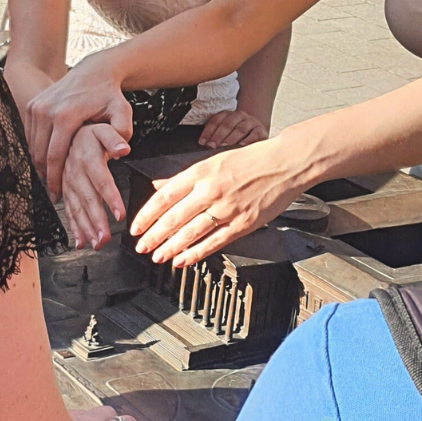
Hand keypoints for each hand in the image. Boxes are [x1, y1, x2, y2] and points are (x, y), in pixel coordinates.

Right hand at [24, 53, 132, 198]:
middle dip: (45, 176)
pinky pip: (30, 135)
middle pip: (40, 154)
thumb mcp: (122, 111)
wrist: (94, 70)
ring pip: (32, 145)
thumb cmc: (109, 94)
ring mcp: (37, 106)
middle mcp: (46, 110)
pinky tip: (47, 160)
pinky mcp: (33, 105)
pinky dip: (36, 149)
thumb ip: (123, 132)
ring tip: (50, 179)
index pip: (55, 156)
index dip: (55, 179)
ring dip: (39, 164)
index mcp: (65, 115)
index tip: (57, 195)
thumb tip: (122, 152)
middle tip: (53, 193)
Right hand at [63, 124, 129, 249]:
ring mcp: (66, 177)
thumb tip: (124, 149)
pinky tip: (80, 241)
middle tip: (106, 240)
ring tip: (97, 244)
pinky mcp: (63, 184)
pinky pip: (67, 207)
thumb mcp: (107, 117)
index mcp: (87, 153)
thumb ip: (115, 135)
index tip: (120, 215)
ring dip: (85, 228)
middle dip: (96, 221)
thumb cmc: (92, 120)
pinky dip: (73, 225)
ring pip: (75, 206)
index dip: (110, 197)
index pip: (100, 178)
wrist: (66, 119)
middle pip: (86, 197)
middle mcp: (74, 167)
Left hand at [130, 137, 299, 268]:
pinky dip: (196, 253)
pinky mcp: (243, 223)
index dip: (147, 214)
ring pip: (192, 232)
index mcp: (201, 172)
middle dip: (154, 235)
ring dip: (171, 247)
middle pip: (175, 217)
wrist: (285, 162)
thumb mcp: (213, 161)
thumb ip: (185, 177)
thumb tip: (159, 186)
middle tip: (141, 247)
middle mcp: (211, 190)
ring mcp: (228, 208)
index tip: (136, 227)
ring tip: (157, 256)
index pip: (165, 196)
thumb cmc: (251, 160)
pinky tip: (183, 260)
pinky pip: (215, 242)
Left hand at [197, 108, 267, 148]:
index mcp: (228, 114)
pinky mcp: (261, 130)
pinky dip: (248, 139)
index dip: (208, 131)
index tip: (202, 142)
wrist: (258, 127)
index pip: (216, 120)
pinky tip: (242, 145)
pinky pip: (254, 134)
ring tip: (224, 146)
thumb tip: (203, 145)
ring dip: (231, 138)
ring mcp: (251, 122)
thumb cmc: (237, 133)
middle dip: (218, 135)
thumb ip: (216, 135)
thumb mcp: (227, 130)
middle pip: (227, 124)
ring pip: (240, 128)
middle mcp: (240, 116)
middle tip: (211, 146)